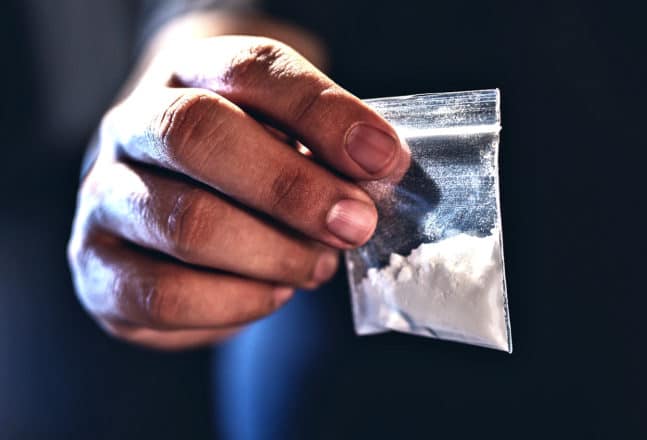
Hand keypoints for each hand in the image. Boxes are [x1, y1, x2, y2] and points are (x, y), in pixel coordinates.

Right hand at [67, 34, 408, 349]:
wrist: (173, 203)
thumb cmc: (247, 167)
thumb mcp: (288, 136)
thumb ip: (327, 147)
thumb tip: (378, 170)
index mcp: (187, 75)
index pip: (250, 70)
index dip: (322, 113)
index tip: (382, 158)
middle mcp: (132, 127)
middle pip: (198, 136)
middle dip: (293, 188)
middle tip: (353, 224)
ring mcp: (104, 199)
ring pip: (186, 223)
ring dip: (274, 254)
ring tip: (317, 264)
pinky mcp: (98, 271)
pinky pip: (166, 295)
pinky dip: (239, 302)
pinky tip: (273, 292)